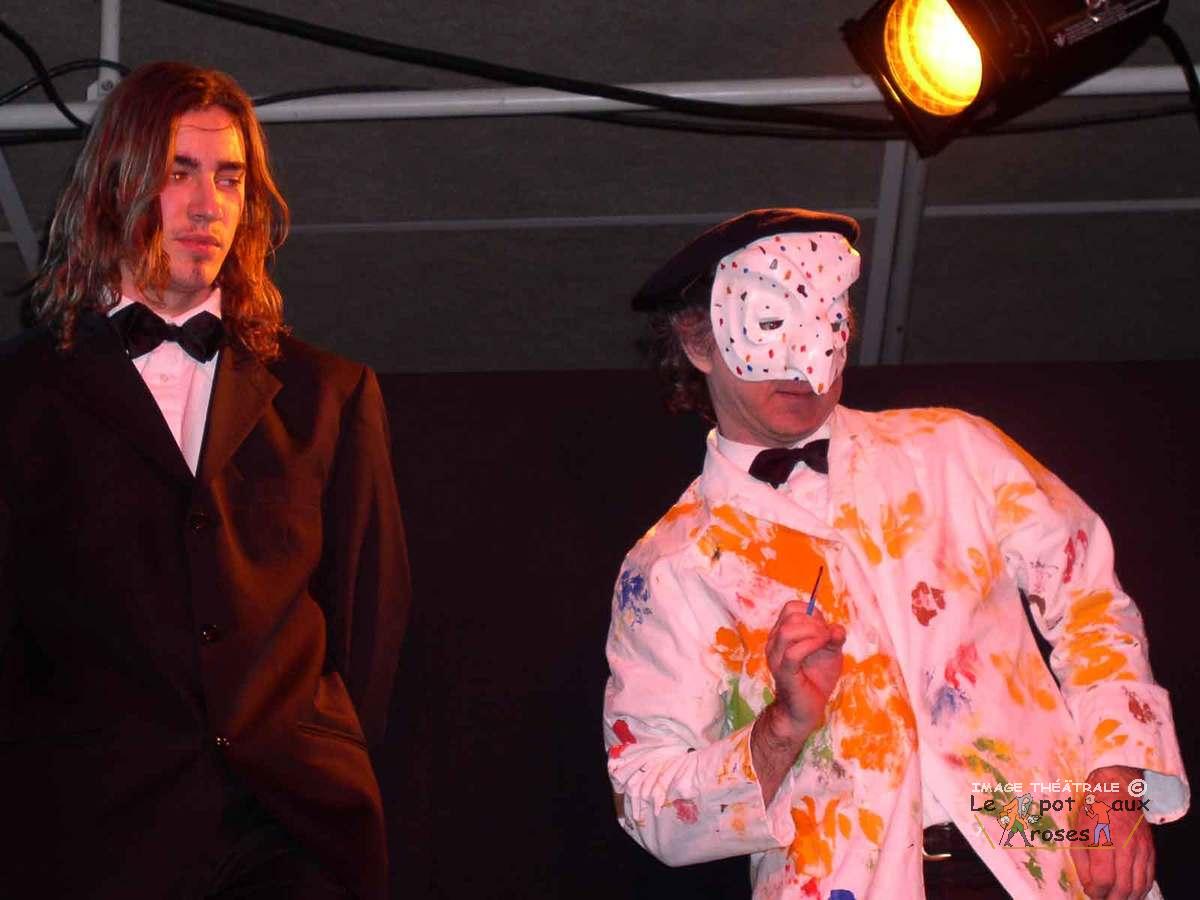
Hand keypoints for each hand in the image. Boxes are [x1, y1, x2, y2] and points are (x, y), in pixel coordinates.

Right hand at [761, 601, 845, 745]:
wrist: (806, 710)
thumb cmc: (816, 680)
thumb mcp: (831, 653)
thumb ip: (834, 638)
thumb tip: (836, 628)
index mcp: (783, 634)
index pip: (791, 608)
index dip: (812, 612)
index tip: (824, 628)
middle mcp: (775, 642)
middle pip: (790, 615)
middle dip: (815, 621)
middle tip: (827, 637)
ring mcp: (776, 657)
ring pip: (787, 631)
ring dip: (812, 632)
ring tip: (824, 642)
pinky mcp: (783, 672)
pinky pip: (793, 653)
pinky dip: (811, 645)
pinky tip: (821, 648)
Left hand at [1071, 765, 1154, 899]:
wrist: (1117, 792)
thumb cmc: (1092, 812)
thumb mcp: (1078, 833)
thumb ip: (1081, 862)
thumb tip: (1089, 886)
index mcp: (1103, 840)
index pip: (1103, 878)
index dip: (1096, 891)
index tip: (1090, 892)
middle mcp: (1125, 846)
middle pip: (1123, 887)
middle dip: (1111, 899)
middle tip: (1102, 899)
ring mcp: (1141, 849)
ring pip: (1138, 886)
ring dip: (1126, 898)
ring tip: (1114, 898)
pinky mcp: (1151, 851)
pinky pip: (1149, 878)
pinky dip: (1140, 890)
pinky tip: (1129, 892)